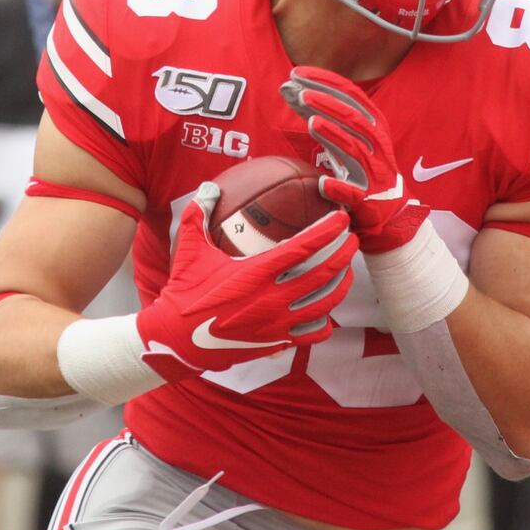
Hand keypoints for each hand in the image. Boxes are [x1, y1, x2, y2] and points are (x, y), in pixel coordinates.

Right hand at [136, 183, 358, 380]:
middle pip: (323, 274)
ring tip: (347, 271)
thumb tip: (208, 187)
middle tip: (352, 240)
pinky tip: (327, 313)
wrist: (177, 339)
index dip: (327, 230)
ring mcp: (276, 323)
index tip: (342, 218)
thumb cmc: (185, 292)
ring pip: (324, 304)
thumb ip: (198, 214)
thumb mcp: (188, 250)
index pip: (304, 247)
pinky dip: (324, 323)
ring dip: (341, 285)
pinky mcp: (275, 342)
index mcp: (256, 272)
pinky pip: (311, 334)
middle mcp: (272, 298)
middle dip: (343, 254)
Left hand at [280, 66, 428, 253]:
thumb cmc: (361, 168)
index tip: (297, 72)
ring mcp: (375, 172)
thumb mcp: (343, 137)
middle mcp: (377, 144)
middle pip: (353, 117)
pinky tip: (323, 184)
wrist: (389, 211)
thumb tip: (290, 88)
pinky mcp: (370, 199)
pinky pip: (354, 193)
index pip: (350, 94)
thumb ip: (319, 115)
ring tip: (311, 122)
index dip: (324, 81)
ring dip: (333, 135)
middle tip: (300, 90)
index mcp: (373, 124)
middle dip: (326, 101)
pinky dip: (339, 188)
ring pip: (355, 149)